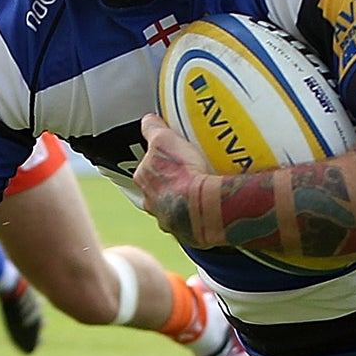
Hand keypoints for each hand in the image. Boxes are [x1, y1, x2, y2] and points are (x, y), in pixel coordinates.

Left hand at [133, 112, 212, 248]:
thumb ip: (152, 129)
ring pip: (174, 209)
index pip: (147, 168)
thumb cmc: (182, 172)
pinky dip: (198, 216)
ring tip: (203, 192)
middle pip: (159, 190)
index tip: (173, 158)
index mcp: (143, 181)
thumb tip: (147, 120)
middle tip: (190, 174)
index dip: (159, 162)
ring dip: (184, 202)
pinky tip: (211, 208)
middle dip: (171, 184)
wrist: (205, 207)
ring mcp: (169, 222)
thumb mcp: (164, 140)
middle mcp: (151, 204)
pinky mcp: (187, 235)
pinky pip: (192, 222)